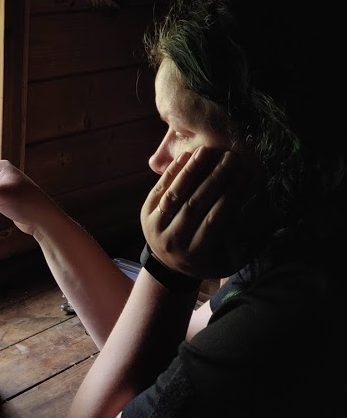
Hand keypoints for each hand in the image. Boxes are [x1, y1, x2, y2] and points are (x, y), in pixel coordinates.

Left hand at [141, 146, 260, 278]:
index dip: (231, 196)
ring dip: (192, 170)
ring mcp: (156, 227)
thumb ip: (248, 241)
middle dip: (215, 179)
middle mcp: (173, 241)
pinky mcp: (145, 213)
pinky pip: (160, 189)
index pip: (216, 219)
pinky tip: (187, 155)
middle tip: (231, 158)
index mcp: (197, 254)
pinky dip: (173, 171)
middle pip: (195, 205)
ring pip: (175, 195)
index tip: (246, 175)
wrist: (170, 267)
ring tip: (208, 151)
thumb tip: (271, 216)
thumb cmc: (209, 260)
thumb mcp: (231, 259)